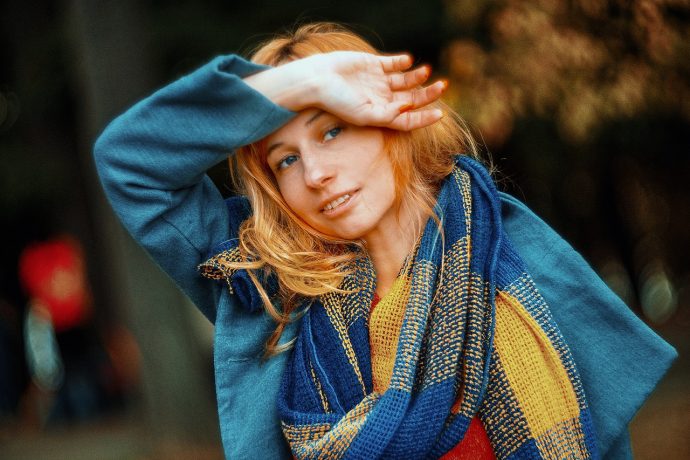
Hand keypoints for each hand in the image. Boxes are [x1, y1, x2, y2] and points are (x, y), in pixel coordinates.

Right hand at [306, 51, 445, 129]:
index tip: (439, 114)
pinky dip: (402, 62)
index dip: (424, 118)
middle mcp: (382, 99)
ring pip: (406, 80)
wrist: (317, 80)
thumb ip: (387, 115)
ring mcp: (378, 81)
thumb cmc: (337, 102)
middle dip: (428, 94)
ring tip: (427, 71)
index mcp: (380, 114)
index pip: (407, 120)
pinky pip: (393, 63)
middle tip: (442, 86)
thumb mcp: (363, 115)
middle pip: (411, 99)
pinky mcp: (373, 64)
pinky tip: (408, 61)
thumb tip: (409, 109)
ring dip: (418, 76)